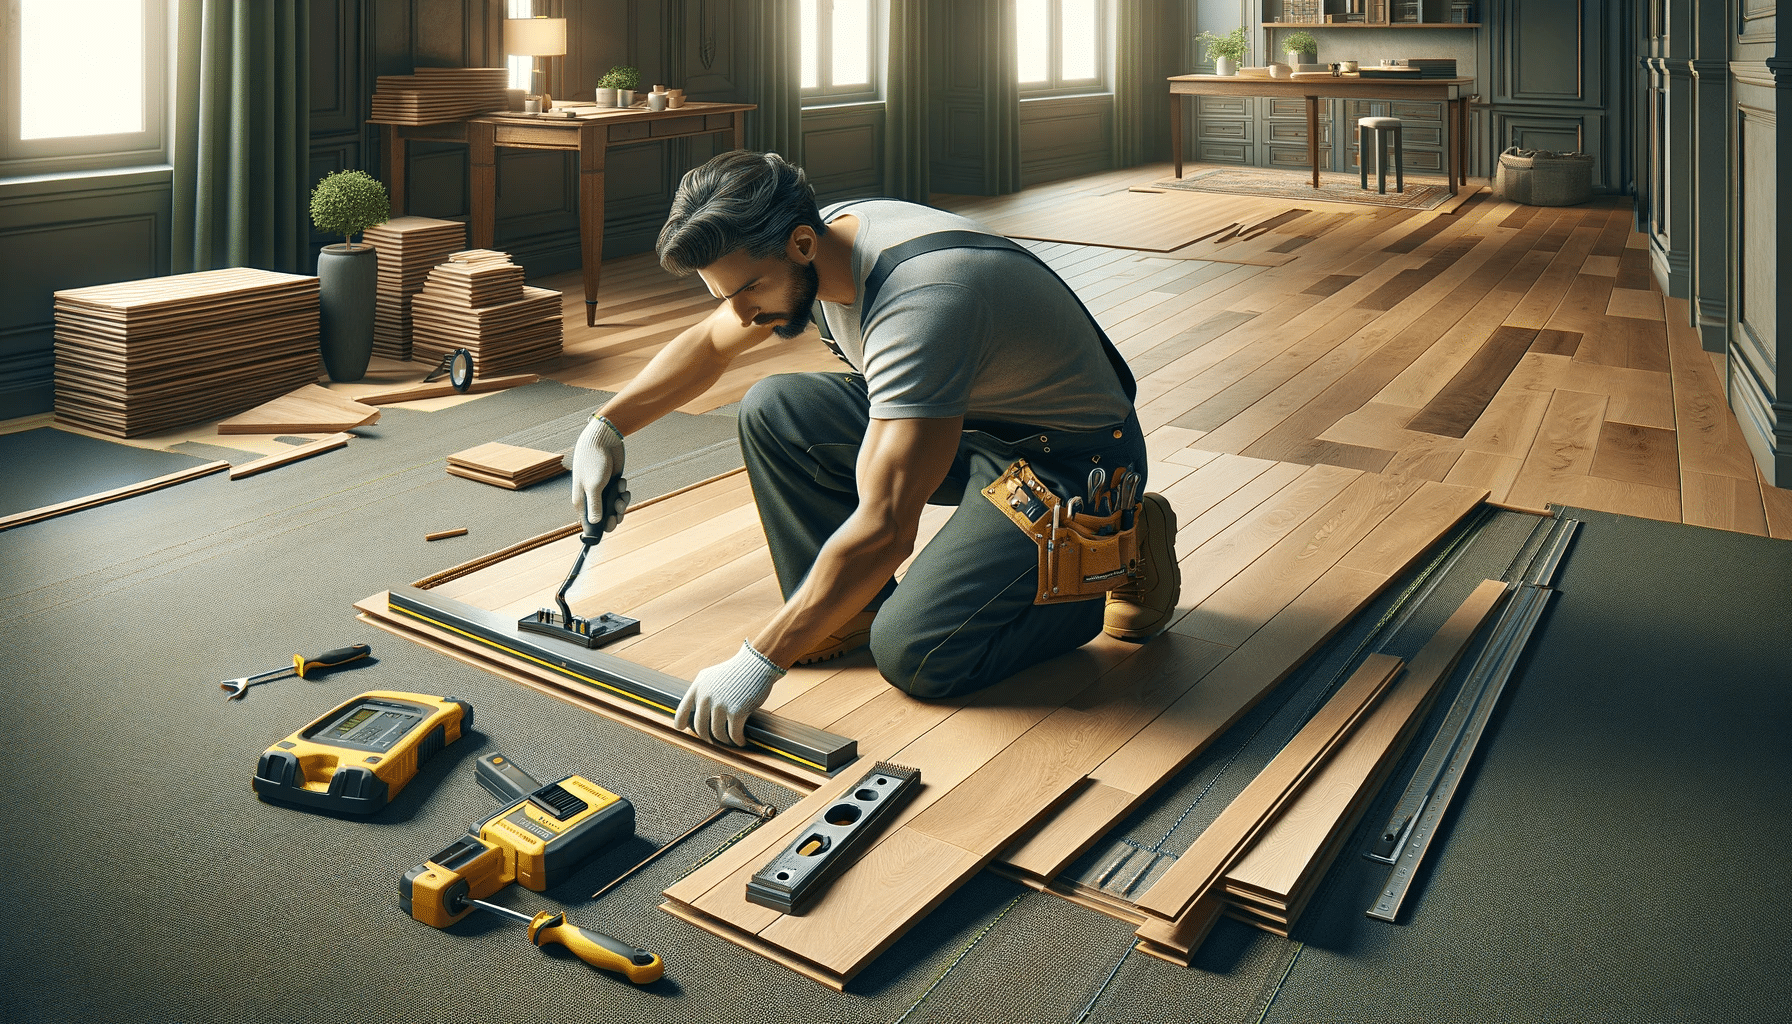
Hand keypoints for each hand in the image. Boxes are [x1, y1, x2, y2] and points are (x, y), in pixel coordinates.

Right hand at [572, 415, 628, 531]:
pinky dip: (623, 493)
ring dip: (621, 503)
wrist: (603, 440)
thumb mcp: (594, 486)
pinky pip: (620, 497)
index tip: (611, 524)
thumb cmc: (594, 461)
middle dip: (615, 515)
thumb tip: (595, 523)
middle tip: (620, 507)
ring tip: (622, 493)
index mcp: (581, 501)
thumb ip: (595, 506)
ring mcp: (602, 492)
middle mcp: (591, 499)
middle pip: (604, 519)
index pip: (589, 524)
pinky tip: (622, 482)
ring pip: (614, 509)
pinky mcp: (612, 485)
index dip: (600, 528)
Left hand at [673, 640, 785, 745]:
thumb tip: (696, 710)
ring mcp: (720, 705)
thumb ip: (702, 691)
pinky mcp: (736, 712)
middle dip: (707, 738)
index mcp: (698, 687)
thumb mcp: (712, 676)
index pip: (682, 710)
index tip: (682, 729)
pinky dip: (737, 740)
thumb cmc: (736, 671)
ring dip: (724, 742)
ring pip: (717, 734)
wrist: (756, 664)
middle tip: (714, 741)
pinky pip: (733, 734)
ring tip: (730, 742)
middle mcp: (706, 697)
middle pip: (701, 727)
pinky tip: (741, 741)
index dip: (680, 722)